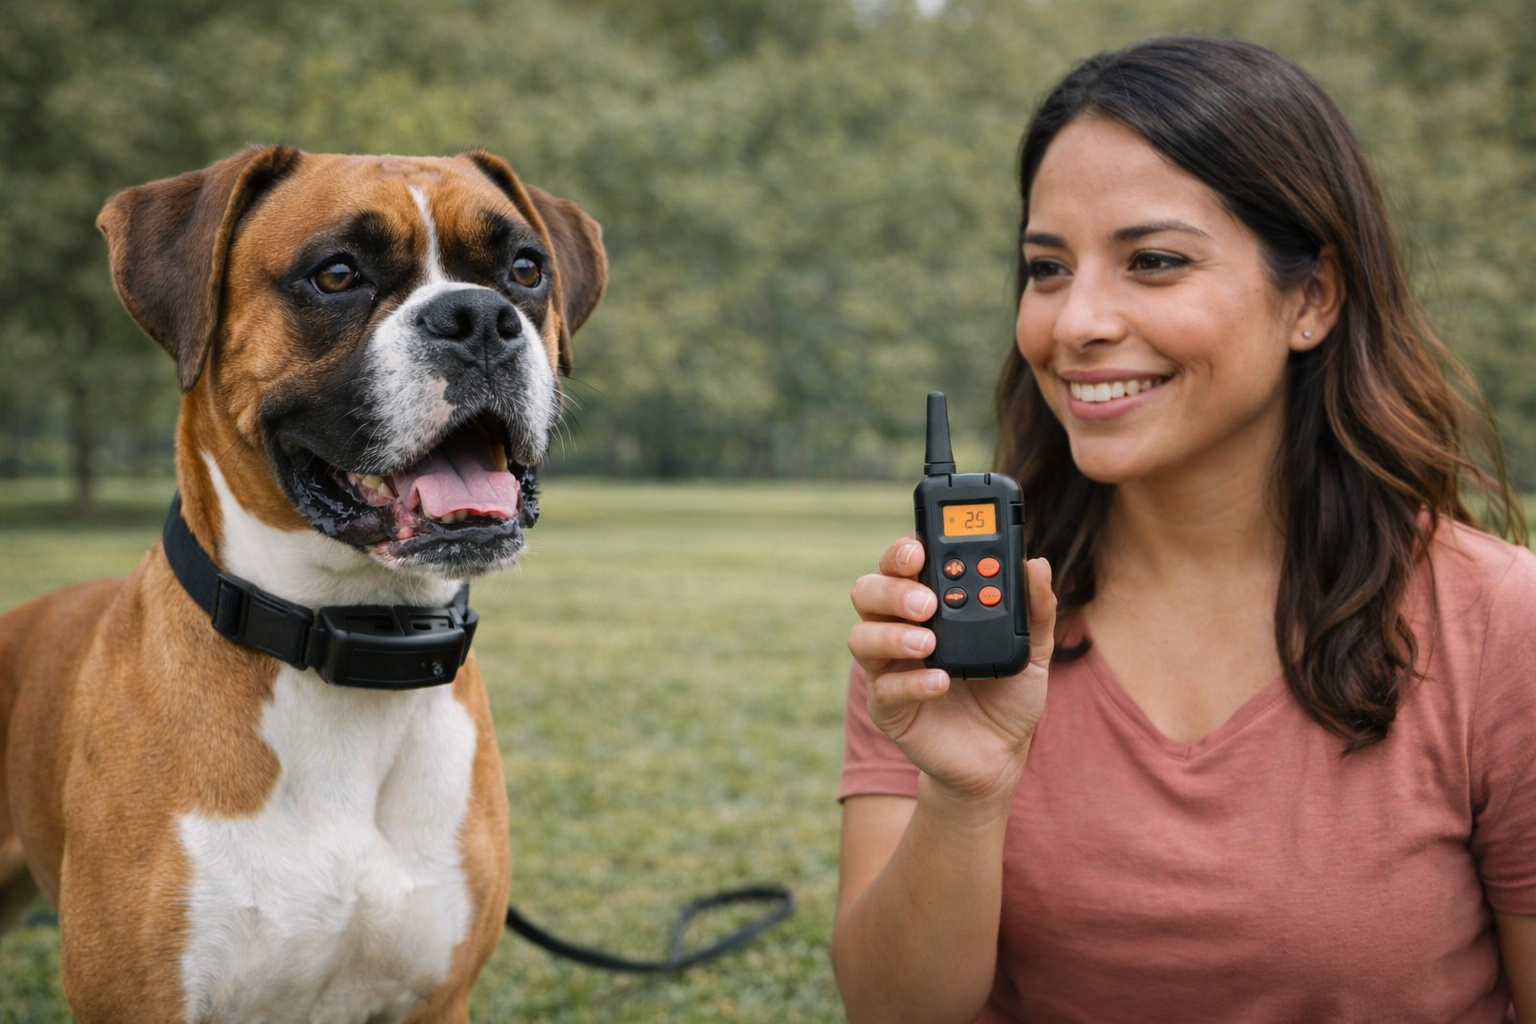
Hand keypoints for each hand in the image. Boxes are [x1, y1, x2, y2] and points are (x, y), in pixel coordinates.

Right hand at [848, 536, 1055, 812]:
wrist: (1000, 755)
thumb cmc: (1008, 694)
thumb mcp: (1034, 650)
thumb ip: (1036, 609)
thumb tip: (1036, 564)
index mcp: (928, 603)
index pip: (902, 564)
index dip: (902, 551)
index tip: (920, 550)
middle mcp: (899, 627)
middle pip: (868, 591)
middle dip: (893, 590)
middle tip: (928, 602)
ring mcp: (889, 667)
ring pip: (861, 637)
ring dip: (891, 634)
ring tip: (929, 643)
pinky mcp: (887, 707)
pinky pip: (883, 688)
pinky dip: (910, 682)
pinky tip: (940, 682)